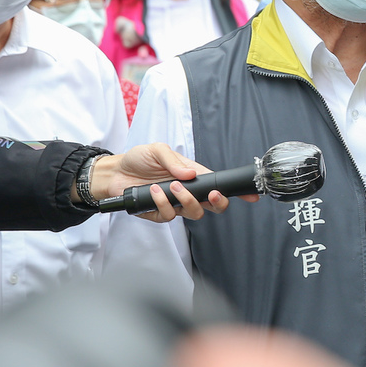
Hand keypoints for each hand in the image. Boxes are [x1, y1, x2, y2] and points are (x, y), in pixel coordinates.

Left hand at [91, 143, 256, 223]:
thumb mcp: (158, 150)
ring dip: (186, 201)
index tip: (250, 196)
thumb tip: (192, 174)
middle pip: (212, 207)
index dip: (236, 193)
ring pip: (194, 214)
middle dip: (217, 203)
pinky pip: (169, 216)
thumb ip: (175, 161)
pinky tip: (154, 191)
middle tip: (210, 194)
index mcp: (193, 176)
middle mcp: (187, 193)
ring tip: (172, 186)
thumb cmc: (139, 159)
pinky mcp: (159, 214)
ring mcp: (175, 205)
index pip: (218, 186)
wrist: (115, 172)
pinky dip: (163, 203)